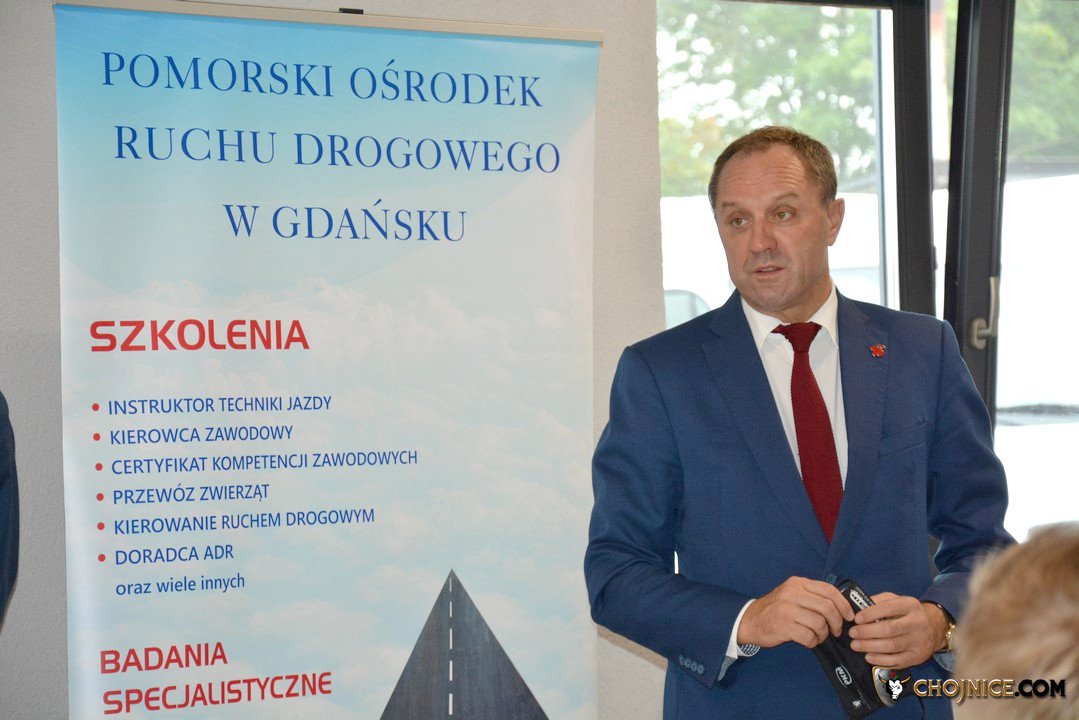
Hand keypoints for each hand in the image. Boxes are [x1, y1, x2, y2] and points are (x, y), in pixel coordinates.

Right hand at [737, 577, 854, 648]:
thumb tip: (842, 606)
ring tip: (817, 636)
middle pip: (827, 608)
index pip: (829, 590)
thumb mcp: (792, 594)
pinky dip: (812, 642)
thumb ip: (812, 596)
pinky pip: (809, 636)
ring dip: (823, 635)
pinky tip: (807, 641)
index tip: (849, 616)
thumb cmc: (776, 609)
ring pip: (820, 623)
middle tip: (836, 631)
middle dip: (836, 622)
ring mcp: (787, 610)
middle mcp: (792, 593)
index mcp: (797, 583)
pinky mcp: (784, 626)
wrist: (750, 620)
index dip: (843, 604)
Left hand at [848, 593, 947, 666]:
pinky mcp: (917, 656)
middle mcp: (917, 623)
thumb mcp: (896, 601)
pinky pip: (897, 660)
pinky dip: (881, 660)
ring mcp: (919, 641)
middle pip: (889, 629)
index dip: (870, 614)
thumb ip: (879, 601)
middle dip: (867, 632)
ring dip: (870, 646)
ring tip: (856, 645)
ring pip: (892, 646)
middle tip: (852, 633)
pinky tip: (868, 657)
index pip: (888, 608)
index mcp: (910, 605)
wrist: (934, 627)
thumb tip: (858, 607)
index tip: (856, 619)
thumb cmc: (907, 613)